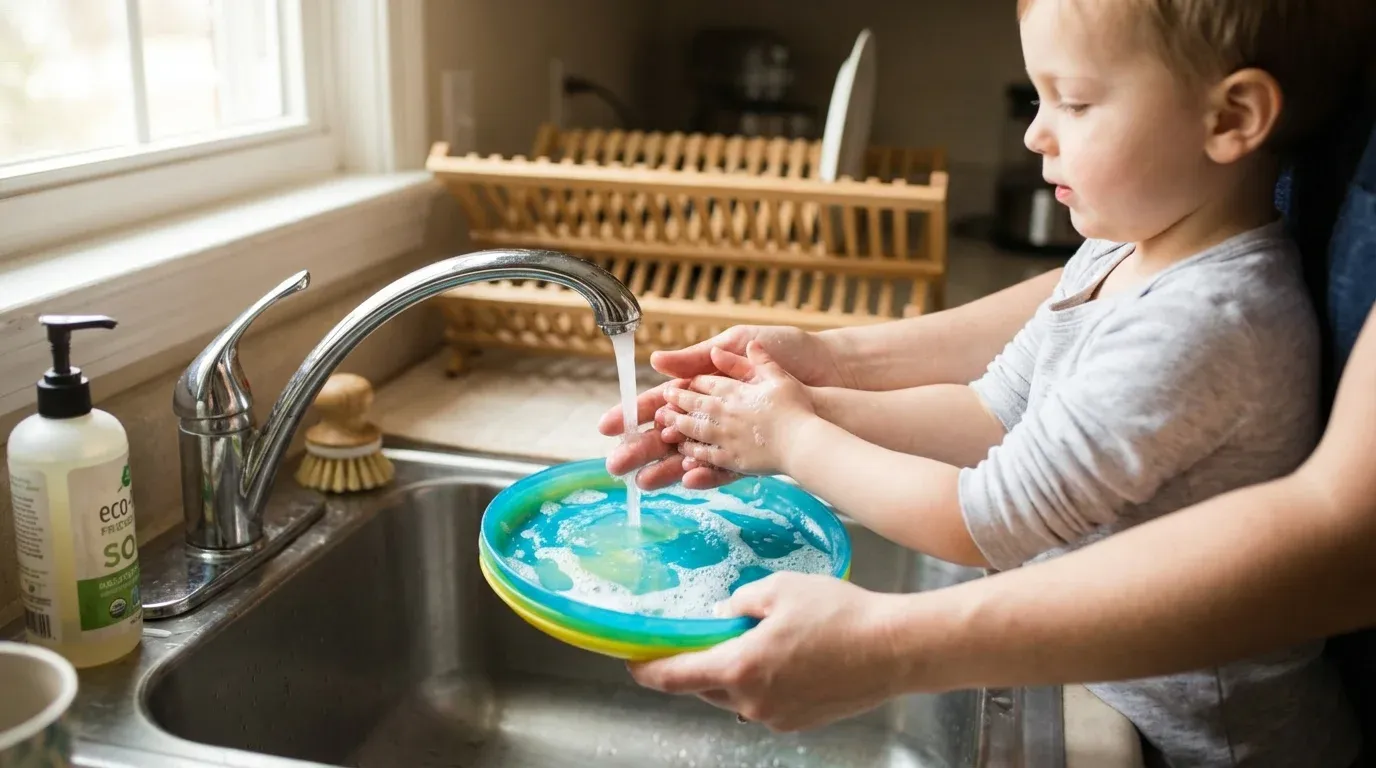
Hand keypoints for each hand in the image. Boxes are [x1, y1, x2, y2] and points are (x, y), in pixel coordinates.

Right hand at [599, 326, 841, 488]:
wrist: (834, 374)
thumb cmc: (790, 352)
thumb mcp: (737, 344)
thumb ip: (697, 356)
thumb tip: (657, 360)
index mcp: (707, 383)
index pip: (662, 402)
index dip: (635, 414)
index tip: (608, 426)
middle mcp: (716, 412)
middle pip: (669, 434)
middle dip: (640, 449)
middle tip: (614, 464)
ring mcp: (732, 434)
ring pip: (690, 455)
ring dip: (665, 468)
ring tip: (642, 481)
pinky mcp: (752, 451)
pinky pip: (722, 467)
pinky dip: (704, 474)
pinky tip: (687, 478)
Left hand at [628, 572, 904, 731]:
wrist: (893, 649)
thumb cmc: (839, 615)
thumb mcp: (780, 588)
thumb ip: (741, 600)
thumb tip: (727, 611)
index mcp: (739, 668)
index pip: (675, 677)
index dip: (648, 671)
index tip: (632, 663)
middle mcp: (751, 702)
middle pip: (704, 687)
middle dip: (698, 664)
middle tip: (699, 639)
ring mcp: (776, 717)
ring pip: (735, 696)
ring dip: (734, 673)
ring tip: (756, 641)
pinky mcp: (800, 722)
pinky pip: (765, 703)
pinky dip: (763, 683)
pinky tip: (786, 657)